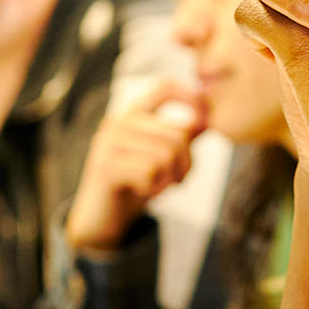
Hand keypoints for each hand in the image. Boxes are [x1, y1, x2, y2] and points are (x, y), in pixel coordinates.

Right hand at [64, 80, 205, 251]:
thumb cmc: (134, 185)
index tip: (204, 120)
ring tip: (158, 187)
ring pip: (166, 154)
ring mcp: (110, 142)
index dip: (189, 97)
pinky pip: (149, 171)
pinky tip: (143, 192)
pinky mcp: (106, 165)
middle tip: (177, 181)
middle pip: (177, 133)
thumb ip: (180, 139)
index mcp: (133, 114)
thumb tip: (206, 120)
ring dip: (170, 179)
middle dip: (186, 164)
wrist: (101, 219)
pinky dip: (154, 188)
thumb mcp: (161, 159)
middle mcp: (119, 121)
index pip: (163, 88)